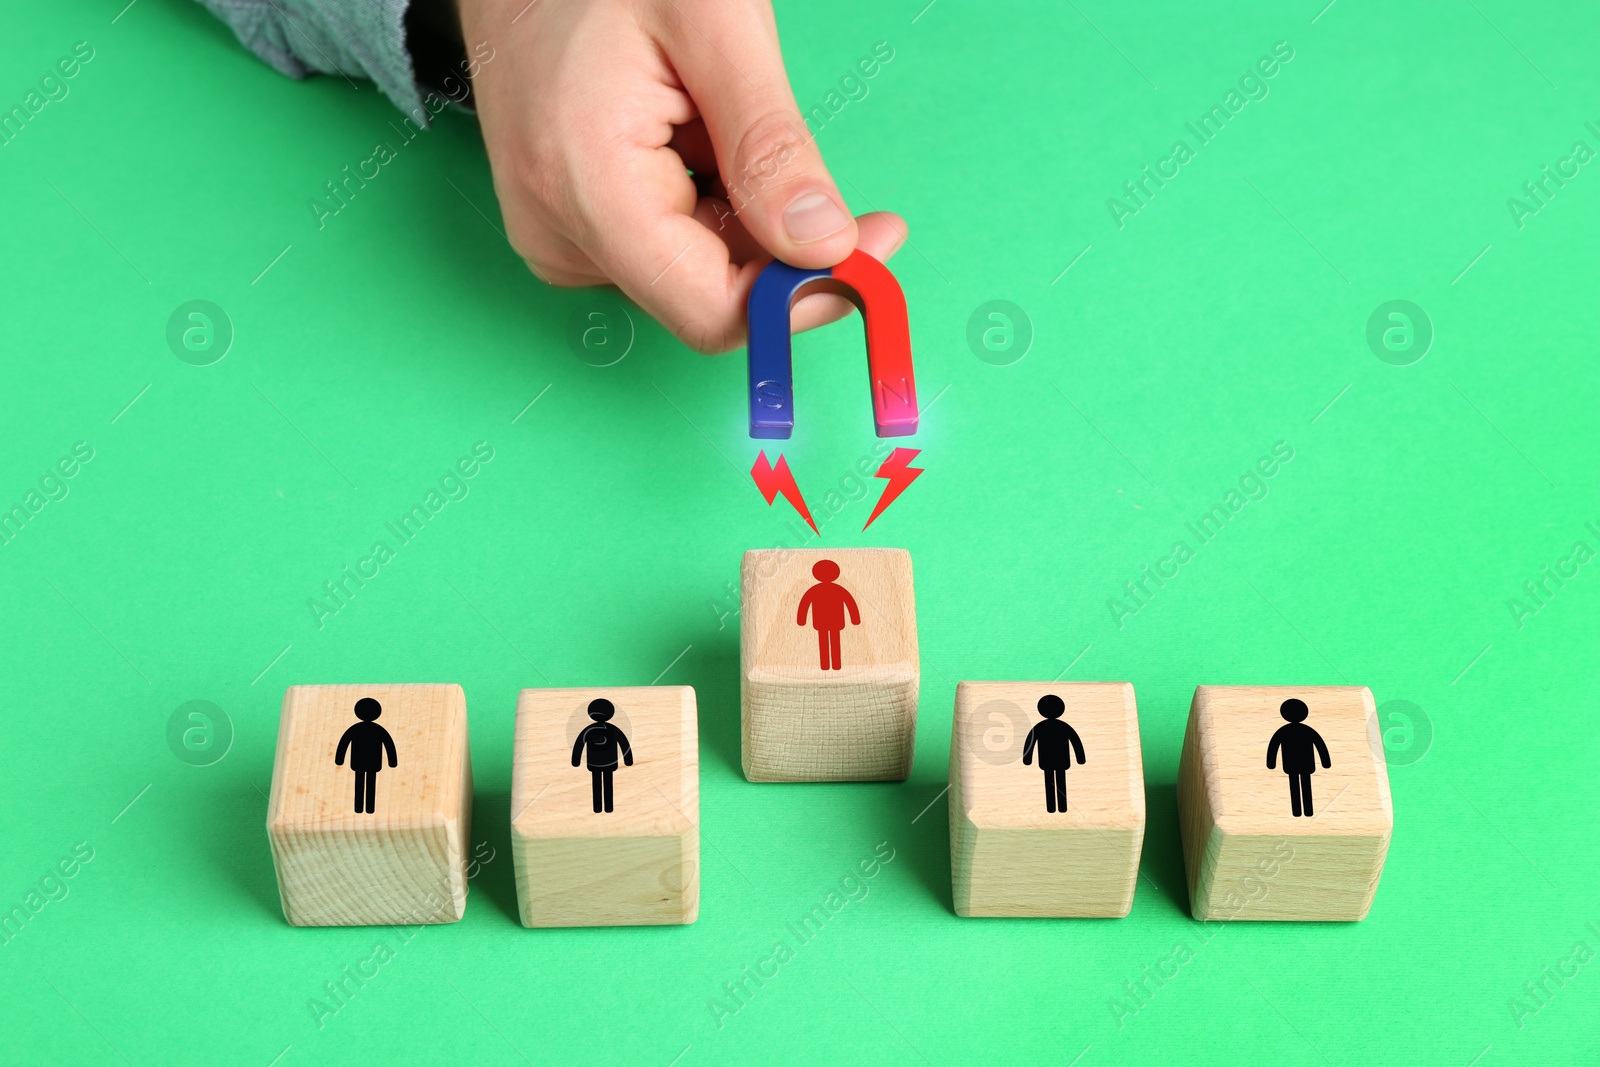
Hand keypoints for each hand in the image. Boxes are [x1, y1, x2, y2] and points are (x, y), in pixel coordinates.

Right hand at [455, 0, 906, 352]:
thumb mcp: (715, 27)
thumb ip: (769, 146)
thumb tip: (825, 246)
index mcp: (587, 189)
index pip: (712, 311)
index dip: (802, 297)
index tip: (869, 247)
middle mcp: (559, 233)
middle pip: (708, 294)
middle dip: (782, 250)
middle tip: (837, 185)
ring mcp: (557, 237)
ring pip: (693, 272)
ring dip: (743, 216)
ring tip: (722, 119)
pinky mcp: (566, 228)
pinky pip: (665, 248)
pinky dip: (709, 206)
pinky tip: (695, 137)